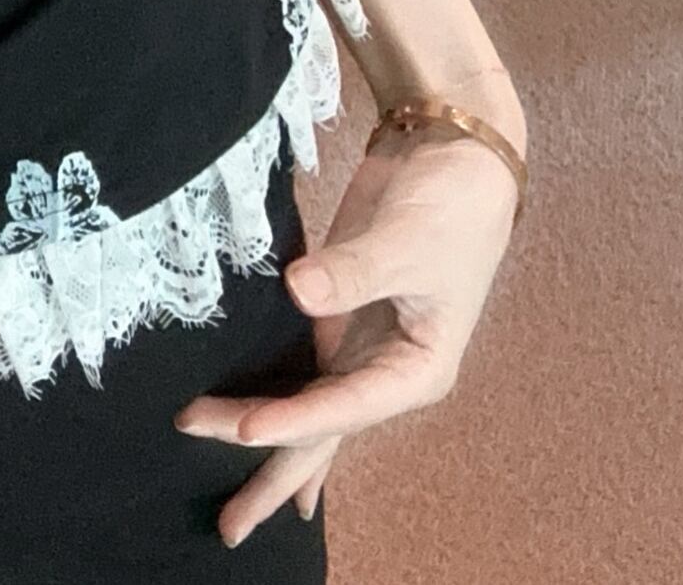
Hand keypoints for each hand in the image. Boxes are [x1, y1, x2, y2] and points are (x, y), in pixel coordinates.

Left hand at [174, 125, 518, 549]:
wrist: (454, 155)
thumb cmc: (448, 204)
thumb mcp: (407, 240)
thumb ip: (353, 270)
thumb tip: (300, 289)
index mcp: (418, 368)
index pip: (343, 406)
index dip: (292, 420)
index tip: (241, 429)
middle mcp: (388, 372)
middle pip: (323, 434)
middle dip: (275, 476)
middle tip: (228, 527)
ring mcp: (363, 349)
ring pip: (308, 413)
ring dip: (266, 446)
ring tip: (229, 510)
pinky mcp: (341, 318)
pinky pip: (306, 378)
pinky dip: (282, 410)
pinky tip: (262, 443)